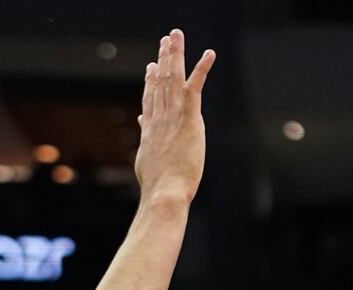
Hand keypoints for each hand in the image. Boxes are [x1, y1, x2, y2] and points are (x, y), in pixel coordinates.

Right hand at [134, 28, 215, 204]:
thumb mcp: (147, 159)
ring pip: (173, 78)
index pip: (150, 99)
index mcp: (151, 129)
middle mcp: (159, 117)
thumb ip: (147, 139)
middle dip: (163, 58)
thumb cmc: (157, 184)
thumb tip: (143, 126)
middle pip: (160, 81)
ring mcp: (173, 115)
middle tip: (166, 40)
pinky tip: (209, 54)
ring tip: (176, 36)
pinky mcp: (189, 117)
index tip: (152, 67)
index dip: (151, 81)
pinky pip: (195, 86)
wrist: (164, 191)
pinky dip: (202, 68)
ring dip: (176, 54)